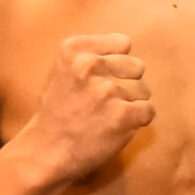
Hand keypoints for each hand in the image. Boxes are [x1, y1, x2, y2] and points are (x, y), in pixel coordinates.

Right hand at [21, 34, 154, 181]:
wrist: (46, 151)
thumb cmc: (58, 111)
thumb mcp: (64, 70)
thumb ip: (93, 55)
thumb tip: (129, 53)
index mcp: (74, 49)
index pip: (123, 43)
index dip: (117, 63)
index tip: (101, 79)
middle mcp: (90, 65)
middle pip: (137, 66)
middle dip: (126, 83)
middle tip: (104, 102)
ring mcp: (107, 90)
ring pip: (144, 90)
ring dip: (131, 104)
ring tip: (106, 115)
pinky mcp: (122, 114)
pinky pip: (149, 111)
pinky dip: (137, 121)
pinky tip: (116, 127)